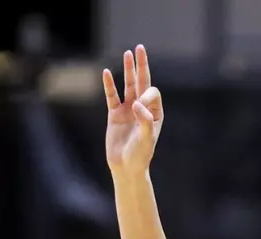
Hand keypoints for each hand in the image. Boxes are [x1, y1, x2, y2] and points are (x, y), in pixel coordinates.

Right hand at [103, 45, 163, 175]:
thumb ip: (145, 120)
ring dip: (127, 70)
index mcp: (155, 113)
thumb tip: (136, 104)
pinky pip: (111, 96)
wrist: (126, 167)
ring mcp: (127, 110)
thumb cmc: (140, 155)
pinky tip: (105, 72)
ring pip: (127, 86)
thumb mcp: (146, 139)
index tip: (138, 107)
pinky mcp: (114, 115)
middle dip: (141, 66)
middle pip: (142, 82)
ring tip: (127, 53)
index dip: (146, 95)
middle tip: (140, 48)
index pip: (152, 93)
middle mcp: (142, 109)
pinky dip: (109, 85)